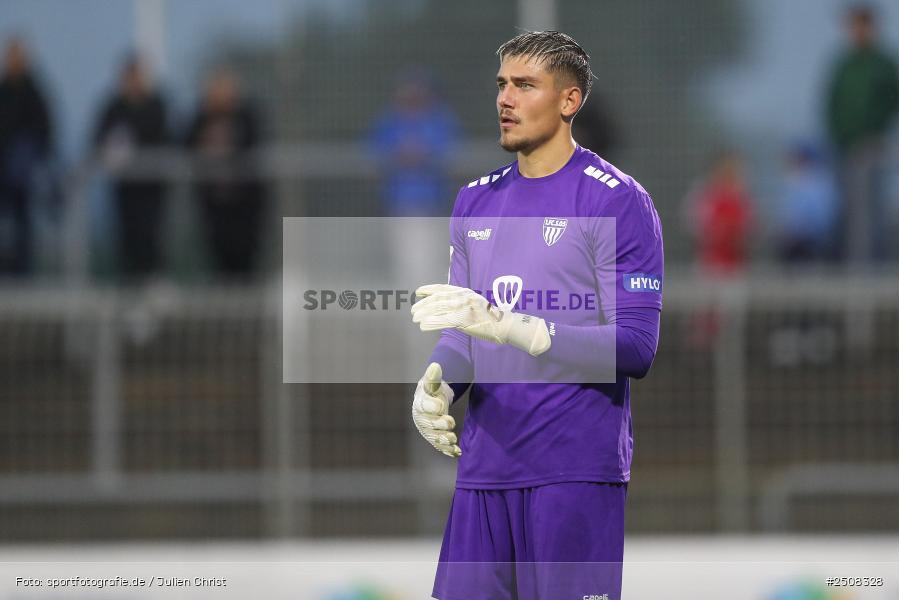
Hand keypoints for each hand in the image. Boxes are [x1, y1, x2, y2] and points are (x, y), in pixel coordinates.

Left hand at [411, 284, 551, 356]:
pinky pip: (443, 321)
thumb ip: (461, 303)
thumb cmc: (491, 318)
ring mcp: (464, 308)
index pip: (443, 288)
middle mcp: (463, 297)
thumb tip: (446, 306)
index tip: (418, 291)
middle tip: (413, 310)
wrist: (505, 325)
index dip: (429, 289)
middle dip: (423, 304)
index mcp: (465, 292)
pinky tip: (423, 326)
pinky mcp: (464, 320)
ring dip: (424, 313)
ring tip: (415, 318)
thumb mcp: (475, 304)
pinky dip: (431, 323)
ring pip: (438, 308)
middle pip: (438, 298)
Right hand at [412, 362, 460, 457]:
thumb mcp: (432, 382)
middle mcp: (422, 419)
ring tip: (453, 439)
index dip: (431, 407)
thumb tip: (435, 366)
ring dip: (444, 440)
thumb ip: (434, 376)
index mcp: (420, 404)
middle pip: (429, 424)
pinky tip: (457, 452)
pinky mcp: (436, 439)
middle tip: (450, 422)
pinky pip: (441, 446)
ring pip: (434, 437)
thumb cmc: (432, 392)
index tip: (441, 406)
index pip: (423, 406)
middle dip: (439, 424)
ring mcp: (428, 431)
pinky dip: (448, 450)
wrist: (432, 402)